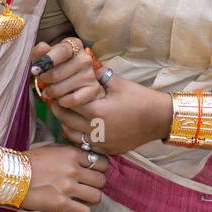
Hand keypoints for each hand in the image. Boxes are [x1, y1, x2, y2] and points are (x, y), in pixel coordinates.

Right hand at [19, 143, 108, 211]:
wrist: (10, 174)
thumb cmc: (28, 160)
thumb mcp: (51, 148)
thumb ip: (68, 153)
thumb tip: (82, 155)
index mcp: (72, 154)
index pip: (101, 162)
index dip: (100, 168)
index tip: (95, 172)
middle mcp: (73, 170)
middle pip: (101, 180)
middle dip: (97, 184)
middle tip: (89, 187)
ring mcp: (68, 187)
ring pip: (97, 196)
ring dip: (91, 198)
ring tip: (83, 198)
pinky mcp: (61, 204)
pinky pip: (84, 211)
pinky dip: (82, 211)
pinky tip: (76, 208)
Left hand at [29, 38, 105, 109]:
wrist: (67, 79)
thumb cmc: (53, 66)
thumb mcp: (43, 57)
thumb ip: (39, 52)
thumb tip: (42, 48)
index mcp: (73, 45)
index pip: (62, 51)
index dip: (47, 60)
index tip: (35, 69)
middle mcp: (85, 58)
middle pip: (56, 74)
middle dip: (44, 80)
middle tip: (42, 80)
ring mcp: (90, 75)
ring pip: (60, 89)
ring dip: (51, 93)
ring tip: (51, 90)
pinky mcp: (94, 90)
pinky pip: (71, 100)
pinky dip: (62, 102)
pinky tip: (61, 98)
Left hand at [48, 73, 170, 155]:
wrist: (160, 119)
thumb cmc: (141, 98)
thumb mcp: (118, 82)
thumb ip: (98, 73)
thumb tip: (85, 61)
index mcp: (97, 112)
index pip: (68, 104)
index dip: (59, 96)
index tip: (53, 90)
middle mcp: (97, 130)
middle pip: (66, 121)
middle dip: (58, 110)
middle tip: (52, 101)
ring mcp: (102, 143)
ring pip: (73, 136)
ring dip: (65, 125)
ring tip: (64, 114)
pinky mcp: (108, 150)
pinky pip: (85, 145)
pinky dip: (78, 136)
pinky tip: (78, 127)